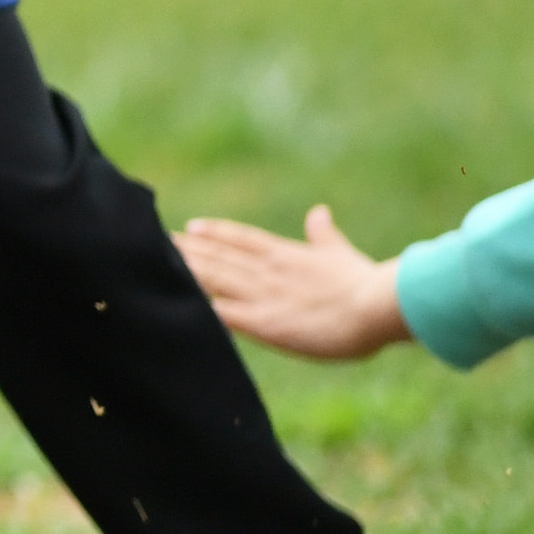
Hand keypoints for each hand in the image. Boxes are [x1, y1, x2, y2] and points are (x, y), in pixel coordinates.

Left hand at [178, 205, 411, 360]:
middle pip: (218, 256)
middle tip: (156, 241)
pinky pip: (222, 313)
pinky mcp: (263, 322)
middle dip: (187, 250)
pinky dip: (200, 305)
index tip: (192, 227)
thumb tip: (319, 211)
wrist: (377, 306)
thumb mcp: (340, 253)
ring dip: (186, 270)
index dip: (216, 233)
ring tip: (158, 261)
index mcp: (286, 255)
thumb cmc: (367, 283)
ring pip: (213, 277)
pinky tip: (179, 301)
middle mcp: (267, 271)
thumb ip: (324, 235)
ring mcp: (262, 295)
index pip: (243, 239)